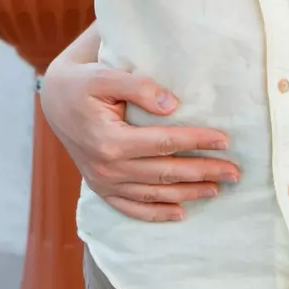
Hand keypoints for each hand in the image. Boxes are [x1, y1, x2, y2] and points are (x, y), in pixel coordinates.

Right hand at [37, 57, 239, 222]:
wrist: (53, 99)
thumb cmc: (82, 82)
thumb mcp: (105, 74)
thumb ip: (139, 86)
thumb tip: (172, 105)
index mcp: (110, 140)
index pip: (165, 143)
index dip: (197, 142)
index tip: (224, 141)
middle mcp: (107, 167)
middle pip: (165, 173)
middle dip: (203, 172)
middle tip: (235, 172)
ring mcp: (103, 181)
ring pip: (153, 193)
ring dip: (187, 194)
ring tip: (217, 189)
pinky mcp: (100, 187)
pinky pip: (130, 207)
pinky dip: (155, 213)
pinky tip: (179, 213)